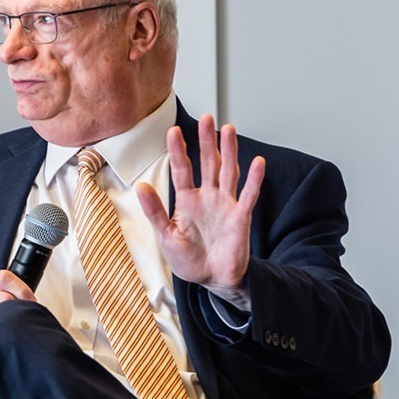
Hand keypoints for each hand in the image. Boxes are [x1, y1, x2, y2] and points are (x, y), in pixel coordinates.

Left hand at [138, 113, 263, 298]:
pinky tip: (257, 162)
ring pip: (228, 172)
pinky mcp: (240, 217)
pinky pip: (248, 195)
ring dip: (229, 151)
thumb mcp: (165, 235)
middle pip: (207, 163)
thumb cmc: (188, 259)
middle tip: (205, 118)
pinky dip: (254, 180)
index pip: (182, 169)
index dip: (178, 151)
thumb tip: (141, 187)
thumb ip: (155, 211)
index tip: (172, 131)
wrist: (210, 279)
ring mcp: (226, 205)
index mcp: (187, 200)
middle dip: (206, 141)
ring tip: (228, 129)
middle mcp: (208, 197)